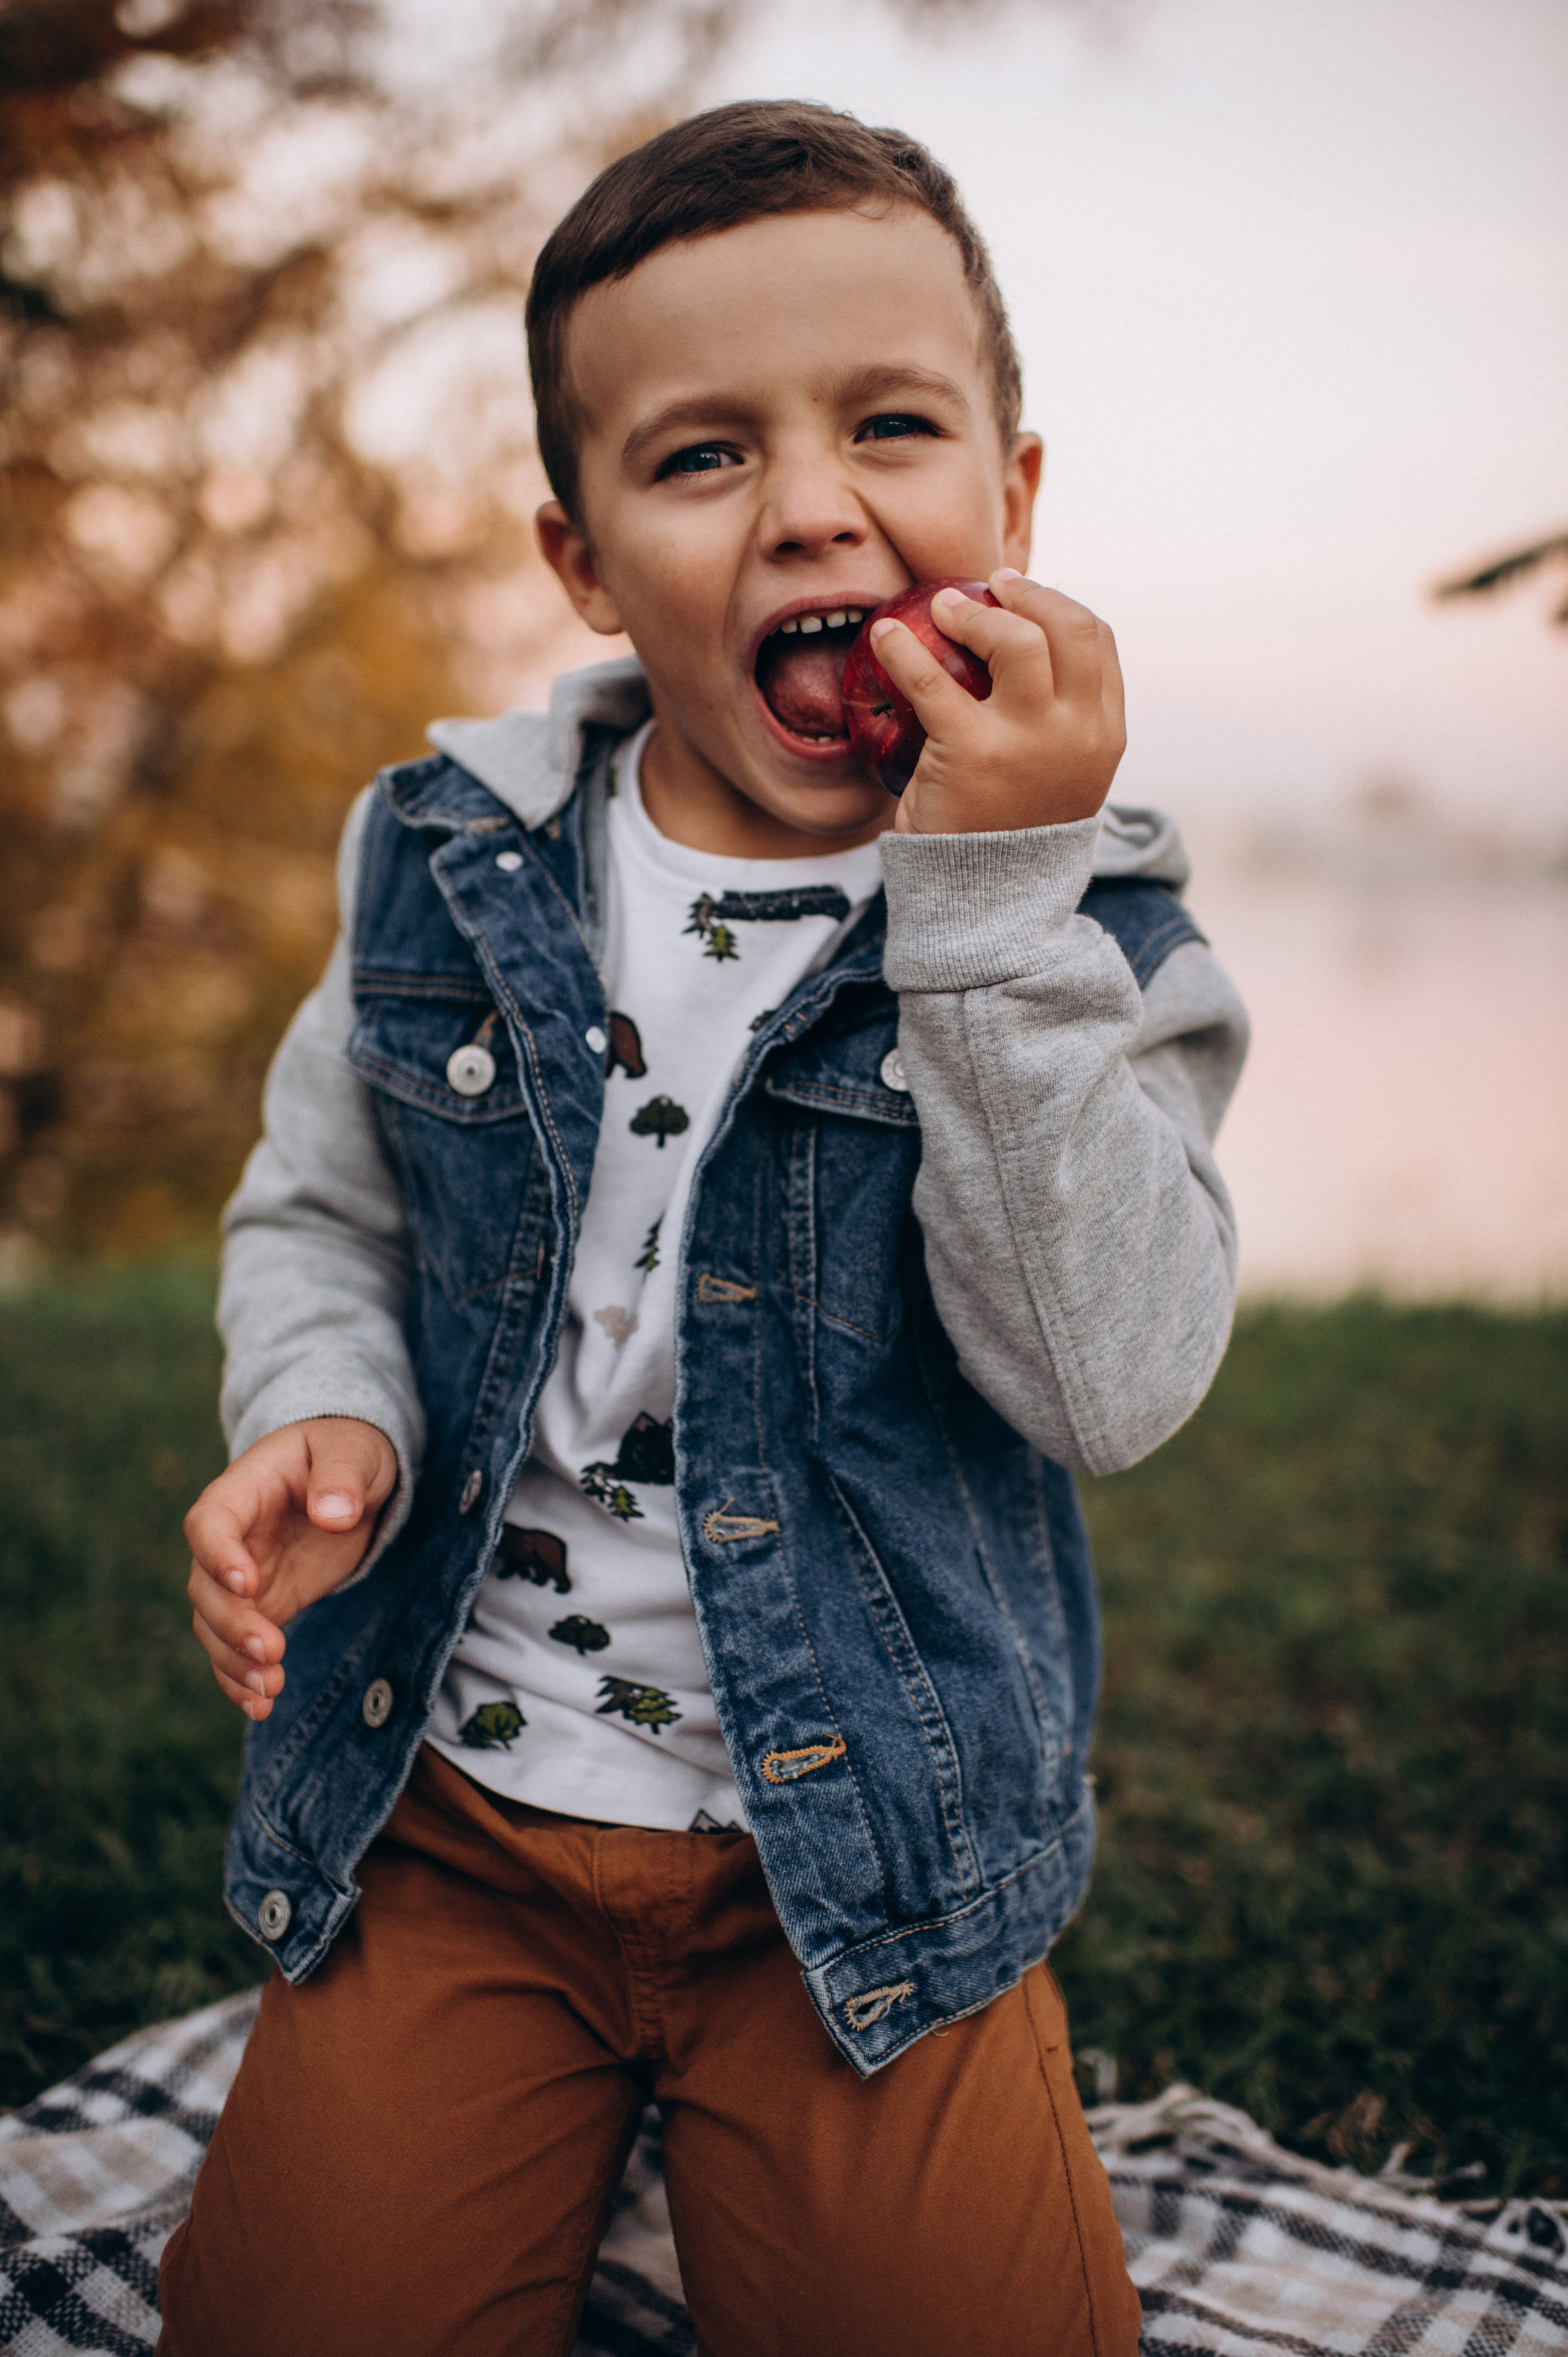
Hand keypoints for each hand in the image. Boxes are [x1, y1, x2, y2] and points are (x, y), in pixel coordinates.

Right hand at [185, 1418, 397, 1721]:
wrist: (350, 1473)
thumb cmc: (347, 1449)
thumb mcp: (354, 1449)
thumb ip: (342, 1476)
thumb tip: (333, 1514)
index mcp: (243, 1489)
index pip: (210, 1522)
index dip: (219, 1554)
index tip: (248, 1583)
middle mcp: (230, 1538)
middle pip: (206, 1586)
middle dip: (232, 1624)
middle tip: (271, 1651)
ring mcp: (242, 1576)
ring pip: (214, 1625)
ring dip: (234, 1662)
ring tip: (269, 1691)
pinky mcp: (263, 1605)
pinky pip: (237, 1646)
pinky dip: (241, 1678)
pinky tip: (259, 1707)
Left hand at [876, 569, 1125, 835]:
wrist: (989, 903)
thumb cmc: (1014, 832)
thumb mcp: (1060, 776)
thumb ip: (1059, 723)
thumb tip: (1027, 653)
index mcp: (1105, 733)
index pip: (1097, 641)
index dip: (1059, 604)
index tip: (1025, 596)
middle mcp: (1078, 731)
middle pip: (1066, 626)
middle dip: (1027, 593)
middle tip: (991, 588)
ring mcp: (1030, 740)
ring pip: (1016, 639)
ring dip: (974, 613)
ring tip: (943, 607)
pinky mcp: (974, 753)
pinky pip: (932, 681)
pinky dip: (902, 651)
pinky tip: (883, 637)